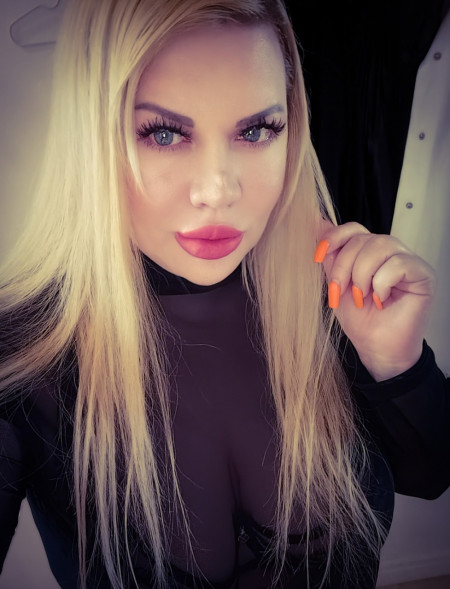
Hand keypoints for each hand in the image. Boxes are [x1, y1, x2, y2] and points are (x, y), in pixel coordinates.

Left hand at [314, 221, 435, 380]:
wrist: (376, 349)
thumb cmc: (361, 321)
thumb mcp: (336, 284)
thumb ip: (330, 257)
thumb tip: (318, 224)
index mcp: (369, 252)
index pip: (354, 229)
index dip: (335, 238)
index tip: (318, 256)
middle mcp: (390, 252)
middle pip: (363, 238)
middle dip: (344, 266)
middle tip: (340, 291)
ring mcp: (408, 261)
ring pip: (380, 245)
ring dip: (362, 274)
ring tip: (361, 297)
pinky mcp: (423, 274)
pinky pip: (398, 263)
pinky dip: (382, 283)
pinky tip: (381, 300)